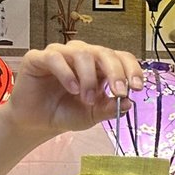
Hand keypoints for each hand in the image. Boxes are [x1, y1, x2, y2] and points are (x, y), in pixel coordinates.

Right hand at [1, 42, 143, 138]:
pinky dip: (67, 73)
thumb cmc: (65, 113)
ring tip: (87, 99)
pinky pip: (55, 58)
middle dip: (116, 73)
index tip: (137, 87)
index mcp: (99, 66)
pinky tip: (73, 89)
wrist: (37, 122)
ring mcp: (60, 54)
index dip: (132, 69)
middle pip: (104, 53)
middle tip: (120, 92)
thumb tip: (129, 103)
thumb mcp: (93, 115)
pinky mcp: (38, 57)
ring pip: (82, 53)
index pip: (121, 57)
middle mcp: (81, 55)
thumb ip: (109, 108)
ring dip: (89, 78)